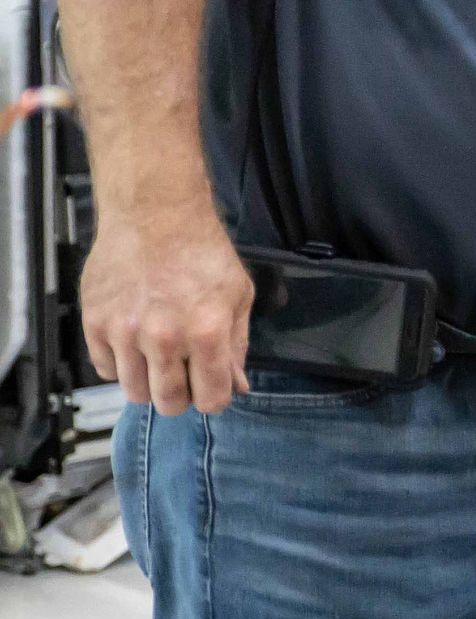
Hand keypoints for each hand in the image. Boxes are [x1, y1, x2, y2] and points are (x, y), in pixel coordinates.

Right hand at [81, 202, 254, 414]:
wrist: (155, 215)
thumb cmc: (203, 252)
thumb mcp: (238, 294)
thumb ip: (237, 345)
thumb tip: (237, 387)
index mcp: (207, 331)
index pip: (211, 399)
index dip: (214, 398)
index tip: (211, 388)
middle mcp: (164, 338)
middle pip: (169, 403)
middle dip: (181, 397)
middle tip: (183, 374)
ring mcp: (125, 333)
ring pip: (134, 392)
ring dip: (149, 382)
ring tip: (159, 355)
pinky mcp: (95, 325)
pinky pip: (106, 370)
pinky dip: (122, 364)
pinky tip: (134, 341)